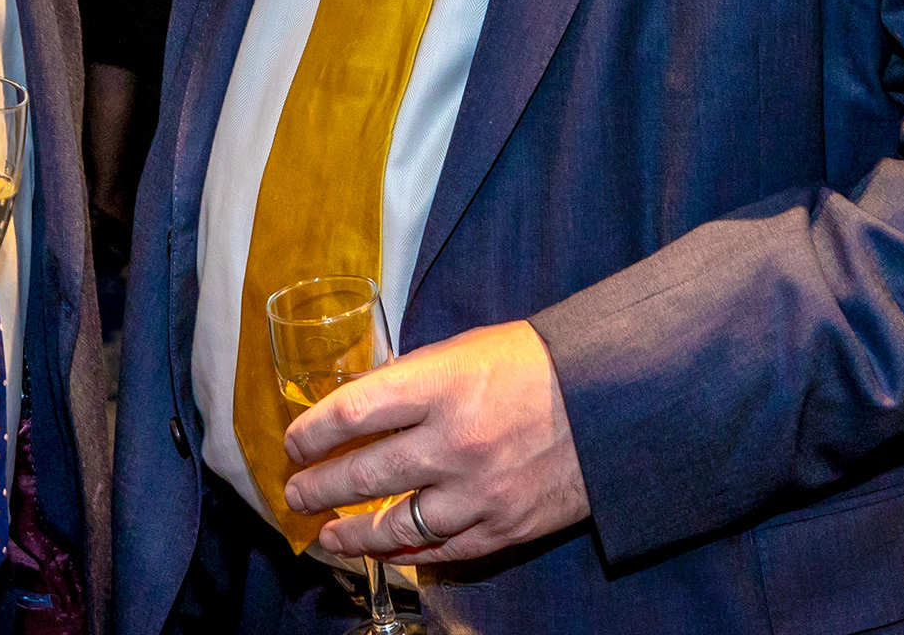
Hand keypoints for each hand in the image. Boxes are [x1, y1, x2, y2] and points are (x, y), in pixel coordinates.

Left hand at [281, 321, 588, 563]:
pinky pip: (441, 550)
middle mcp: (454, 441)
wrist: (610, 400)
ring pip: (396, 526)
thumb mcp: (463, 349)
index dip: (312, 430)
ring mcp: (479, 490)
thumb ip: (412, 376)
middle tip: (294, 491)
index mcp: (440, 385)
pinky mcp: (504, 527)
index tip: (293, 441)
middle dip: (319, 486)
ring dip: (352, 533)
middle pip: (365, 474)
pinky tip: (383, 551)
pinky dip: (406, 554)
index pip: (353, 411)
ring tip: (326, 534)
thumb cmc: (533, 364)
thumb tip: (365, 399)